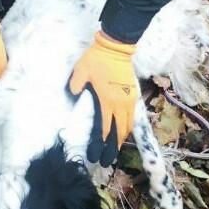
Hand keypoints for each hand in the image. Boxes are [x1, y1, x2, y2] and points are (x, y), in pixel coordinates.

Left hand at [68, 31, 137, 165]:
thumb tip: (74, 96)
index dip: (101, 144)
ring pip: (129, 124)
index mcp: (107, 100)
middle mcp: (121, 102)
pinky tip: (125, 131)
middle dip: (113, 147)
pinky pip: (132, 115)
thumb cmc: (97, 60)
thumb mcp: (80, 72)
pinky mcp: (133, 93)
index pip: (105, 127)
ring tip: (116, 150)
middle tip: (107, 161)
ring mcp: (129, 98)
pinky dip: (128, 126)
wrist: (116, 47)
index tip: (95, 157)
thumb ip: (76, 87)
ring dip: (122, 138)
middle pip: (120, 130)